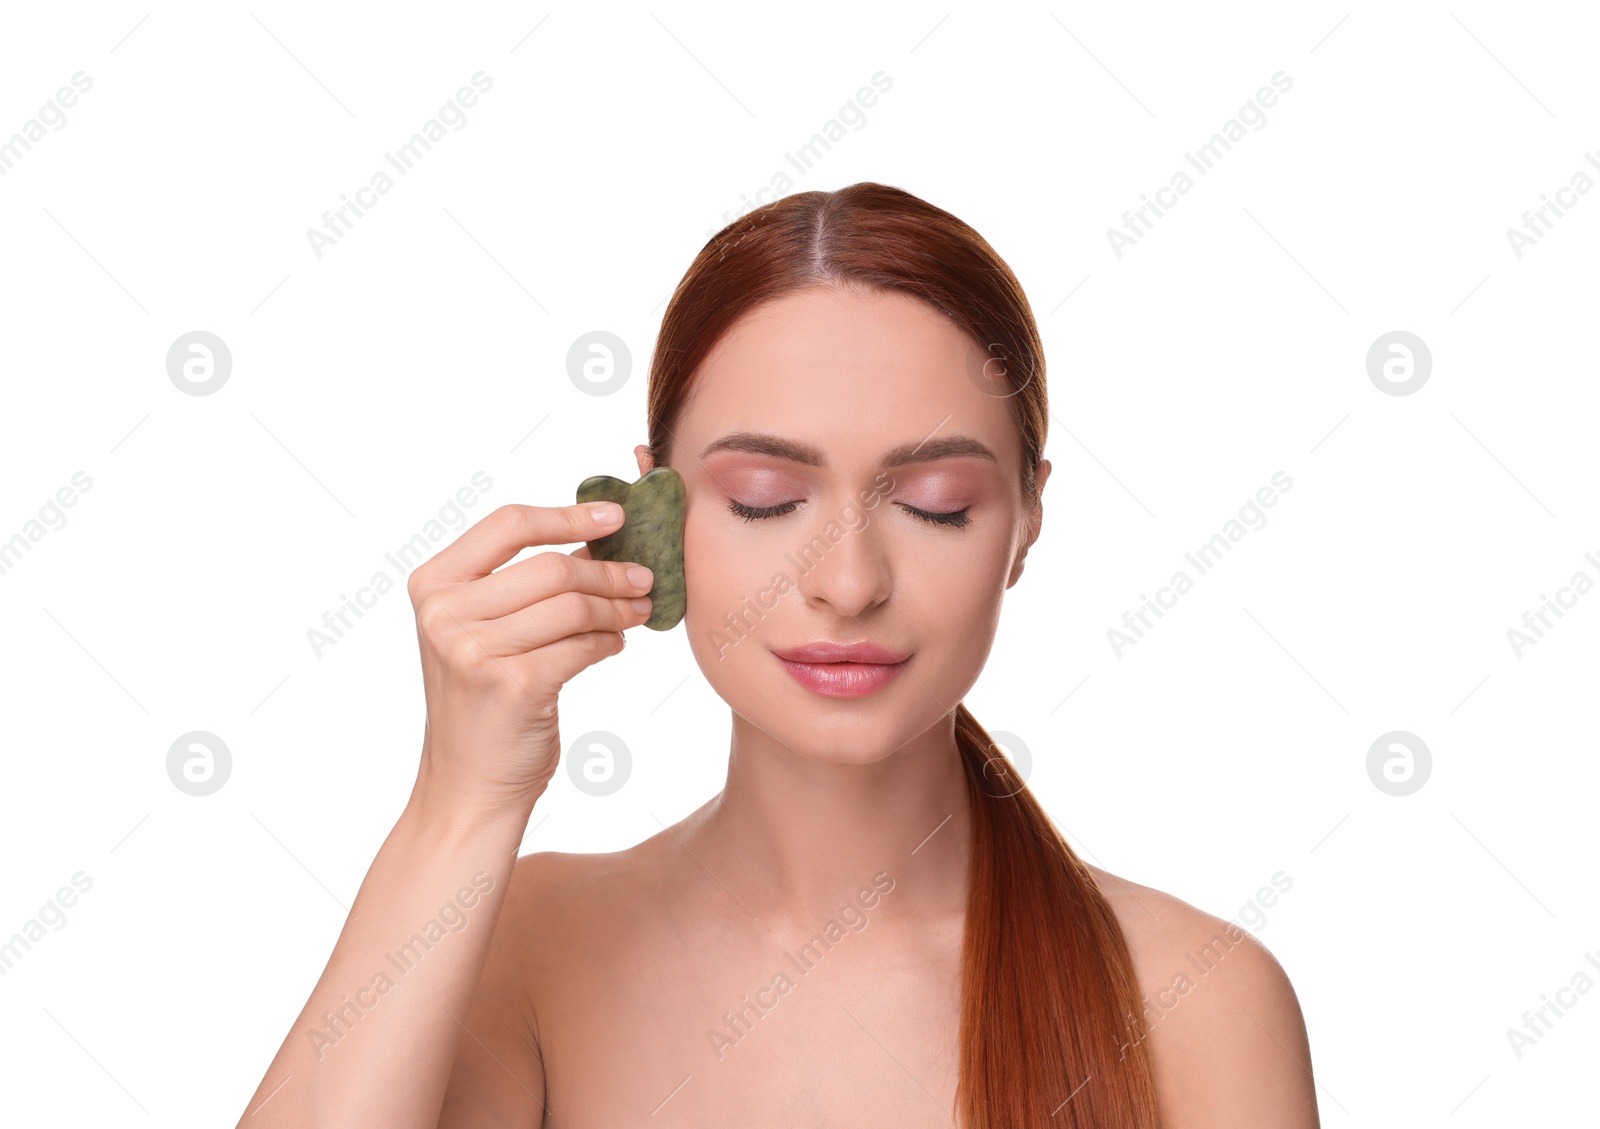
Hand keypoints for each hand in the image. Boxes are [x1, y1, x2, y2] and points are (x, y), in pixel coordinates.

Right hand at [404, 501, 652, 821]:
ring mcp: (474, 650)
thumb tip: (598, 538)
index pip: (508, 524)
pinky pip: (584, 645)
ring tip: (637, 612)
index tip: (617, 515)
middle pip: (551, 567)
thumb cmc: (482, 702)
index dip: (569, 515)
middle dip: (609, 572)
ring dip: (618, 607)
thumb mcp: (479, 631)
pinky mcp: (513, 685)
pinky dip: (610, 641)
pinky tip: (614, 644)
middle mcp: (445, 613)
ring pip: (574, 606)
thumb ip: (522, 583)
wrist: (467, 785)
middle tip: (644, 579)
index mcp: (433, 584)